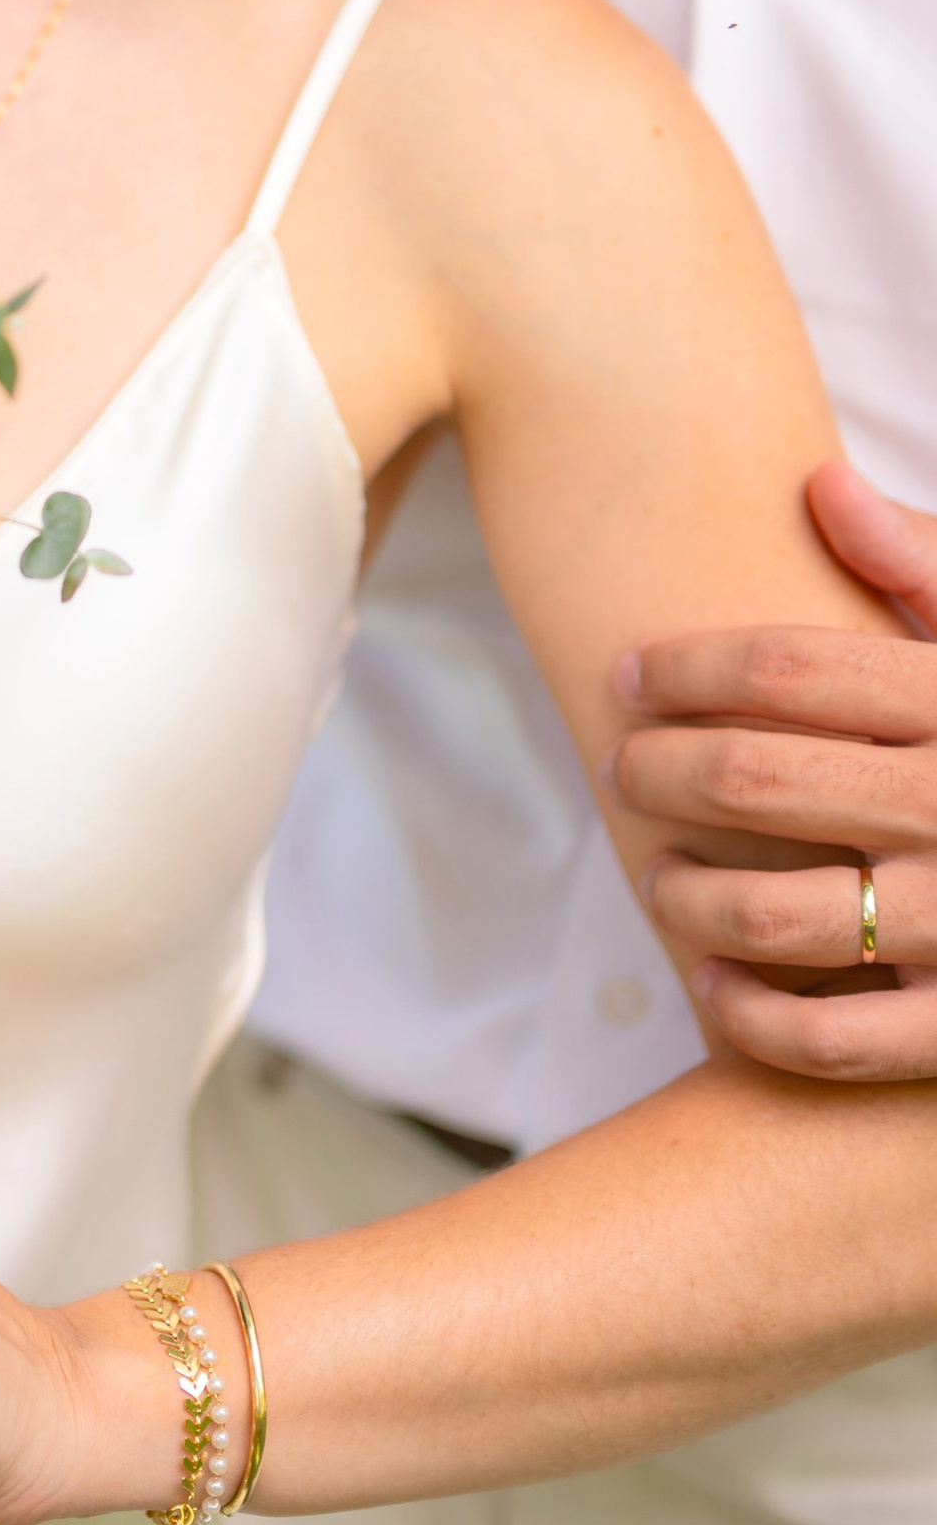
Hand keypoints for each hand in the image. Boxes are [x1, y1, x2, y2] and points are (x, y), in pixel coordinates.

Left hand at [618, 463, 936, 1077]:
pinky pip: (829, 1040)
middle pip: (758, 779)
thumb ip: (927, 569)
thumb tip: (820, 485)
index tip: (629, 674)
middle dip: (661, 768)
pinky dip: (750, 1014)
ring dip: (686, 892)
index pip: (790, 671)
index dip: (687, 667)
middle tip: (619, 766)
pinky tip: (714, 979)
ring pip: (773, 914)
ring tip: (656, 874)